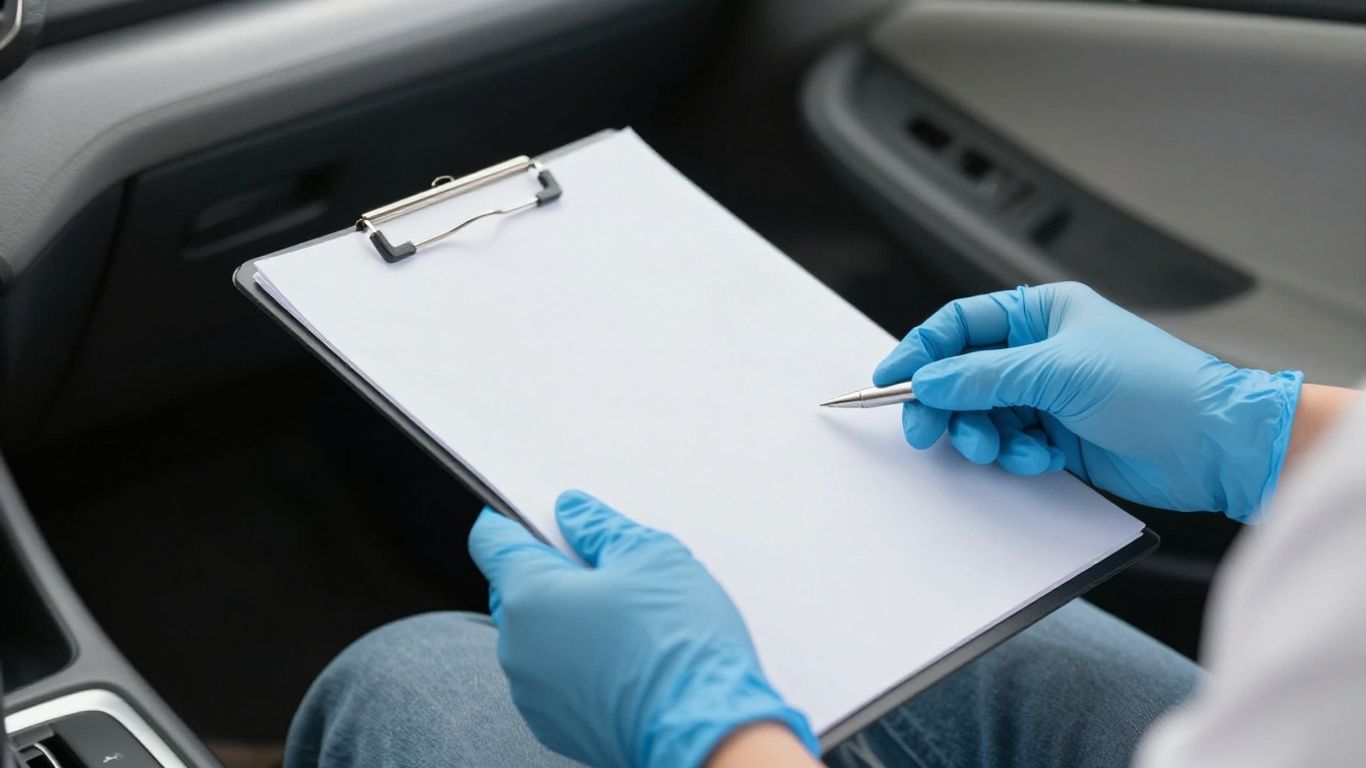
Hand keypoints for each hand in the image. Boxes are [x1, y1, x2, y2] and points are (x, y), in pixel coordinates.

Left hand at [467, 491, 816, 767]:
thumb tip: (573, 512)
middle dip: (551, 573)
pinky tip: (623, 658)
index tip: (541, 517)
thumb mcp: (650, 556)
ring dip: (565, 621)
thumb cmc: (679, 643)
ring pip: (536, 636)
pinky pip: (554, 677)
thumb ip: (600, 527)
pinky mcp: (555, 726)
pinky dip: (577, 662)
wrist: (704, 732)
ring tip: (625, 619)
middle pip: (515, 589)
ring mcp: (532, 693)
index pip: (492, 541)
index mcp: (529, 595)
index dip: (514, 520)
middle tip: (606, 569)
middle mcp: (517, 647)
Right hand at [874, 282, 1301, 521]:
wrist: (1212, 445)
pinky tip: (1039, 457)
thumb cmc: (1158, 387)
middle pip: (962, 374)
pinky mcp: (1056, 437)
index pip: (960, 324)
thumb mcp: (1060, 371)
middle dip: (944, 402)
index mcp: (1041, 314)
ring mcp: (1047, 396)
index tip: (891, 379)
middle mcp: (1040, 352)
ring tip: (1001, 446)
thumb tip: (929, 380)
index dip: (921, 349)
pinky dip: (1013, 454)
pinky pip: (1007, 444)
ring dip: (981, 434)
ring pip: (980, 414)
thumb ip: (984, 376)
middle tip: (926, 428)